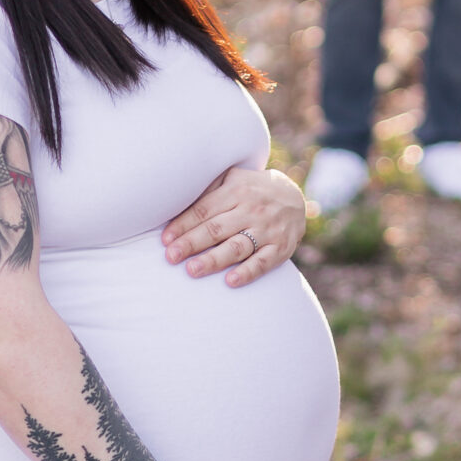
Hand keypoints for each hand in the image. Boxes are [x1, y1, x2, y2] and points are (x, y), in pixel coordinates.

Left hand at [163, 165, 305, 285]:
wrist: (294, 198)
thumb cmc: (251, 190)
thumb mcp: (233, 179)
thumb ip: (209, 189)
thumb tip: (175, 200)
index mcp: (236, 191)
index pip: (204, 210)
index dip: (183, 225)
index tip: (166, 240)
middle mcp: (252, 210)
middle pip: (217, 229)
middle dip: (192, 243)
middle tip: (171, 257)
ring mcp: (267, 230)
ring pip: (237, 247)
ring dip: (214, 260)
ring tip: (192, 270)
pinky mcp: (280, 248)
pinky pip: (263, 262)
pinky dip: (248, 272)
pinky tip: (230, 281)